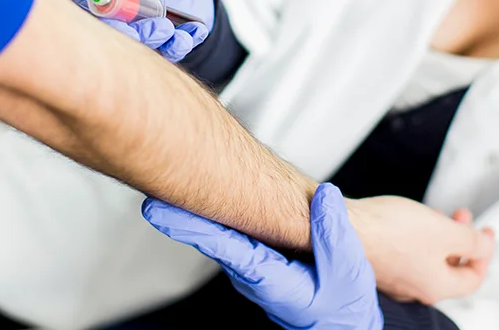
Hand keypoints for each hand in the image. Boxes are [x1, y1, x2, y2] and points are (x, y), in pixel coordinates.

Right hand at [62, 0, 213, 61]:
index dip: (96, 4)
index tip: (119, 2)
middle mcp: (104, 11)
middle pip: (100, 29)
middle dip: (127, 33)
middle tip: (157, 26)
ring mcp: (127, 32)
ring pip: (128, 48)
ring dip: (151, 42)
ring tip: (170, 27)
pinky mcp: (150, 49)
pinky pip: (159, 56)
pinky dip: (177, 46)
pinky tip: (193, 30)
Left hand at [142, 184, 382, 329]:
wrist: (344, 323)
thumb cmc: (344, 305)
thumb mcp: (347, 272)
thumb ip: (333, 235)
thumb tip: (323, 195)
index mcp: (269, 280)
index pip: (222, 247)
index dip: (189, 225)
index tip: (157, 210)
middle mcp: (251, 273)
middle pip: (210, 236)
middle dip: (179, 212)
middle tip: (151, 184)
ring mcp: (251, 265)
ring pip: (219, 232)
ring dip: (194, 209)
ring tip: (168, 182)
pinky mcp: (257, 257)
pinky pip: (231, 231)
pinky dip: (216, 211)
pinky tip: (204, 192)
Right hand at [345, 195, 495, 303]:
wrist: (343, 225)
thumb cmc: (386, 231)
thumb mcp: (444, 231)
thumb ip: (471, 240)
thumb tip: (483, 244)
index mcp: (435, 285)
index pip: (473, 278)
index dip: (484, 253)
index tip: (485, 234)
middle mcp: (414, 287)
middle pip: (450, 269)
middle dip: (461, 241)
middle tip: (463, 220)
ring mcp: (394, 277)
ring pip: (427, 259)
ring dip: (438, 236)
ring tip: (435, 214)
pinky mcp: (378, 263)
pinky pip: (406, 254)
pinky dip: (416, 237)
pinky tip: (411, 219)